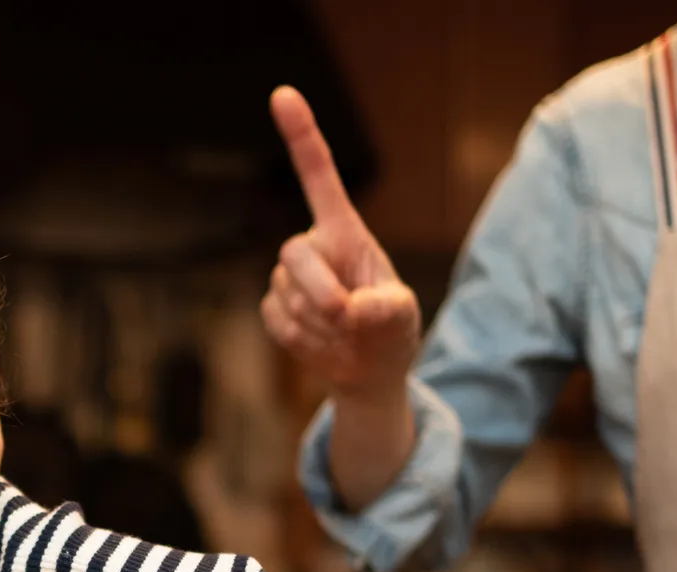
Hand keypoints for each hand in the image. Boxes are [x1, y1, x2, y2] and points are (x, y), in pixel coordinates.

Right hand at [260, 87, 420, 401]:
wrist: (366, 371)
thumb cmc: (389, 332)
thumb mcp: (402, 318)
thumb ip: (387, 309)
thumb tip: (355, 310)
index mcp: (345, 232)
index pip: (319, 177)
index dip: (302, 136)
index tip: (283, 95)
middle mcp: (313, 247)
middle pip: (294, 253)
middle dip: (319, 291)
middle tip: (345, 318)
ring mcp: (289, 278)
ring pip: (288, 295)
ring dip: (321, 326)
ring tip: (346, 336)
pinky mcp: (274, 308)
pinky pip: (278, 321)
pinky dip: (304, 342)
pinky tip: (324, 344)